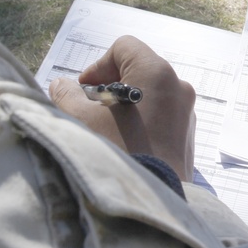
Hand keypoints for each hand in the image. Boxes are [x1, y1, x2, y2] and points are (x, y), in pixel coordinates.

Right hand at [50, 35, 196, 180]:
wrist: (150, 201)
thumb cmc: (117, 153)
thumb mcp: (80, 120)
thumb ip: (67, 96)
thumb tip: (61, 86)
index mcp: (156, 72)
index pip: (125, 47)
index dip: (99, 65)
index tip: (84, 89)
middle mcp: (178, 87)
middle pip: (138, 70)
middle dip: (110, 86)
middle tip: (90, 109)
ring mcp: (186, 113)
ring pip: (151, 95)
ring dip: (125, 105)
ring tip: (105, 130)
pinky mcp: (187, 137)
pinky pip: (162, 117)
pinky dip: (141, 122)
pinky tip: (124, 145)